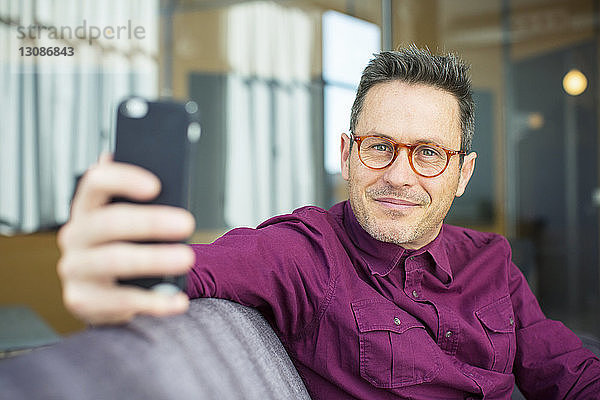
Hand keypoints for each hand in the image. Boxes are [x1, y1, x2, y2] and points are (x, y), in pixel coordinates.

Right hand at [57, 154, 195, 324]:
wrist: (108, 291)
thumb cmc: (125, 246)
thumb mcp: (132, 223)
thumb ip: (145, 205)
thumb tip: (168, 185)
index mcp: (88, 208)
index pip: (95, 182)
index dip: (123, 179)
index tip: (155, 186)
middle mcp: (75, 235)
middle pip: (108, 222)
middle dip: (150, 222)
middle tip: (186, 224)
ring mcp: (75, 269)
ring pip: (113, 260)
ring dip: (154, 259)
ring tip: (186, 259)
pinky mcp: (82, 300)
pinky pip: (119, 301)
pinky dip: (153, 302)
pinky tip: (177, 300)